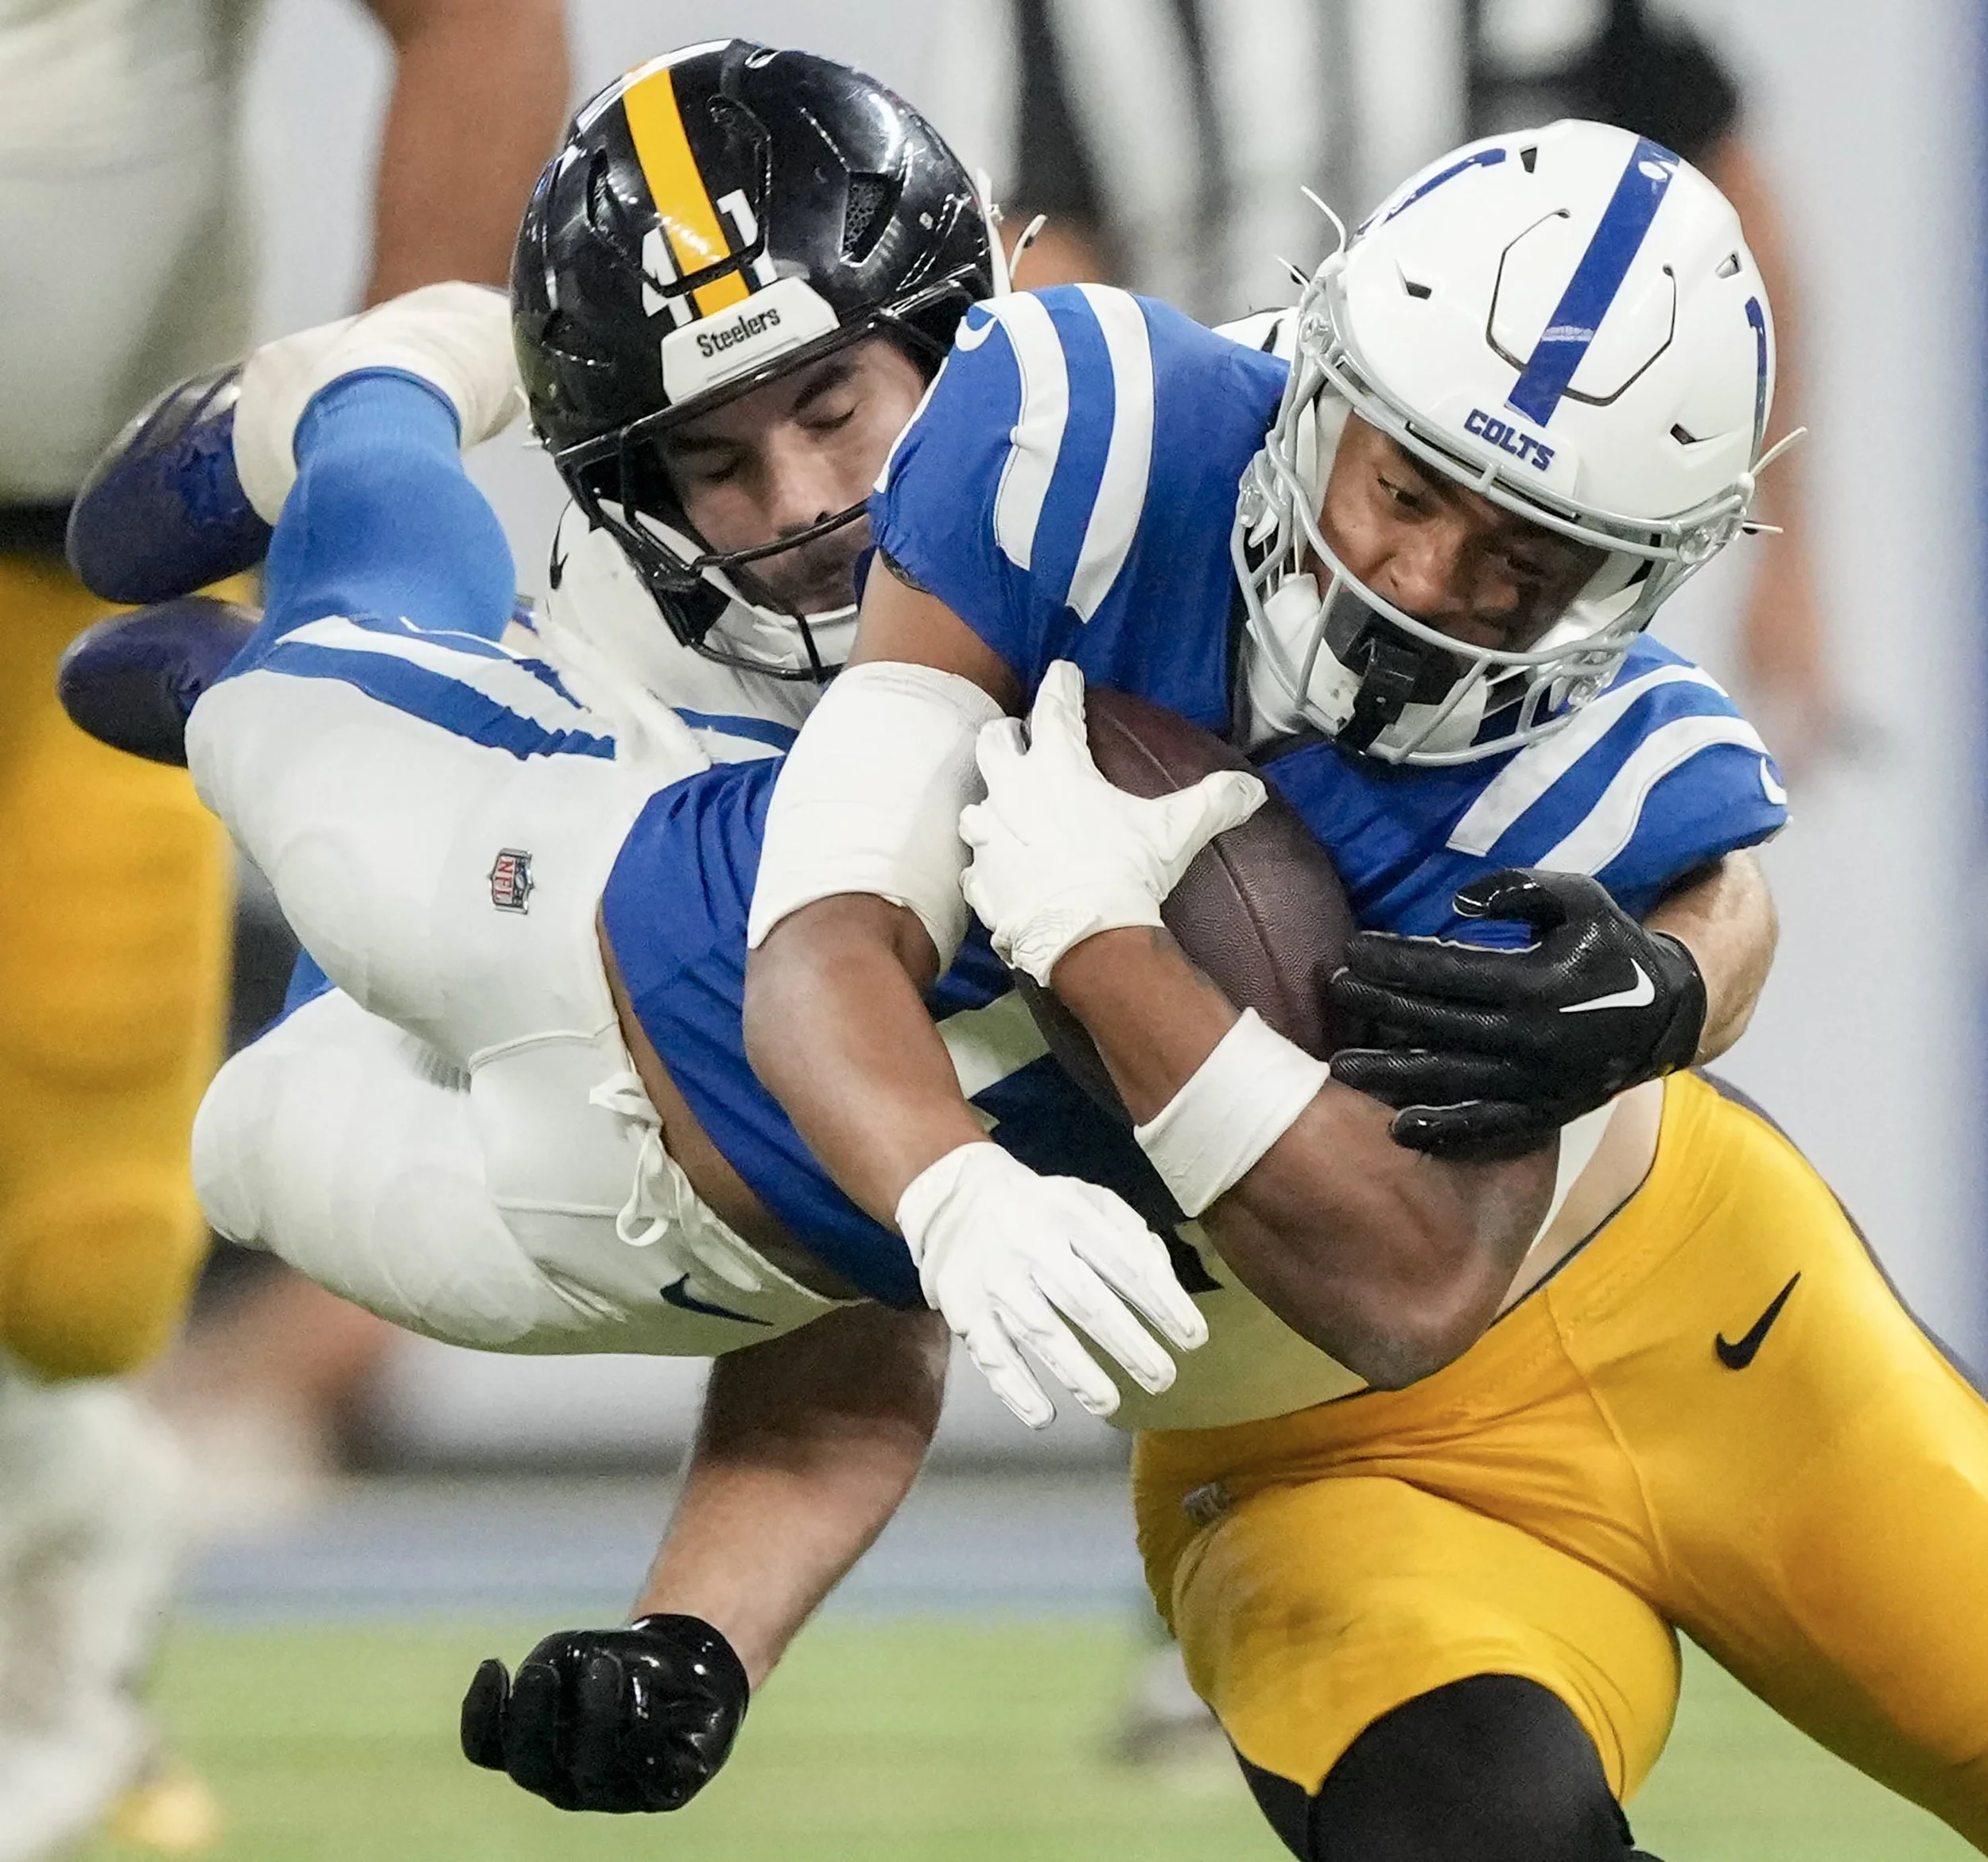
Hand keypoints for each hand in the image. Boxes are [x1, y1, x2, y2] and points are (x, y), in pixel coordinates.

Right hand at [461, 1614, 747, 1812]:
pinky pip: (649, 1772)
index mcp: (535, 1749)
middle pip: (531, 1767)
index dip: (479, 1715)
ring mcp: (615, 1791)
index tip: (493, 1663)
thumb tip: (539, 1691)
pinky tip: (641, 1685)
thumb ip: (547, 1671)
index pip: (488, 1749)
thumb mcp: (570, 1654)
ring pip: (591, 1770)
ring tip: (605, 1664)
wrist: (688, 1661)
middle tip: (540, 1671)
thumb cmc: (618, 1660)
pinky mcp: (665, 1790)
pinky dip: (643, 1724)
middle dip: (531, 1719)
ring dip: (595, 1713)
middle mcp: (567, 1780)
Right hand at [895, 1142, 1207, 1427]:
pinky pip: (991, 1354)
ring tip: (1109, 1404)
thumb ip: (1131, 1236)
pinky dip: (1015, 1388)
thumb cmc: (1044, 1211)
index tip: (1194, 1339)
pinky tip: (1044, 1415)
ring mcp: (995, 1279)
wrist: (957, 1201)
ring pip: (1038, 1329)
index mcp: (1069, 1213)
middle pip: (1083, 1300)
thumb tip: (1166, 1287)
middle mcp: (1030, 1244)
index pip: (1123, 1262)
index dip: (1161, 1302)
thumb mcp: (1089, 1202)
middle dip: (1126, 1343)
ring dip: (1075, 1372)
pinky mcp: (965, 1309)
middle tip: (1163, 1379)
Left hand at [960, 661, 1262, 985]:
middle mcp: (1013, 792)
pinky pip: (977, 863)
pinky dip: (990, 862)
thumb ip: (1214, 802)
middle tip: (1020, 737)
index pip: (1054, 708)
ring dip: (993, 801)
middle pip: (993, 743)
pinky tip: (1005, 867)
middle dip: (1007, 736)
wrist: (1085, 939)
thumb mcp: (1176, 832)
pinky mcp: (980, 879)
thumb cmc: (1126, 872)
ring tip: (1009, 808)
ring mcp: (990, 837)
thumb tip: (1252, 790)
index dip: (1061, 685)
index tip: (1064, 672)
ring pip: (977, 804)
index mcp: (1056, 767)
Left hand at [1327, 869, 1705, 1159]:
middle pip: (1436, 1023)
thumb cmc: (1612, 946)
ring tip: (1341, 1065)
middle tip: (1334, 991)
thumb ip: (1521, 890)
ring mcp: (1535, 1082)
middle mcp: (1531, 1036)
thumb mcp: (1580, 900)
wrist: (1668, 1014)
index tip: (1352, 949)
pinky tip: (1400, 1129)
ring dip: (1392, 1073)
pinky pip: (1487, 1126)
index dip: (1395, 959)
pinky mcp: (1543, 1112)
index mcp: (1537, 983)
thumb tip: (1459, 903)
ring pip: (1450, 1079)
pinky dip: (1444, 1130)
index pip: (1447, 970)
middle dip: (1379, 1005)